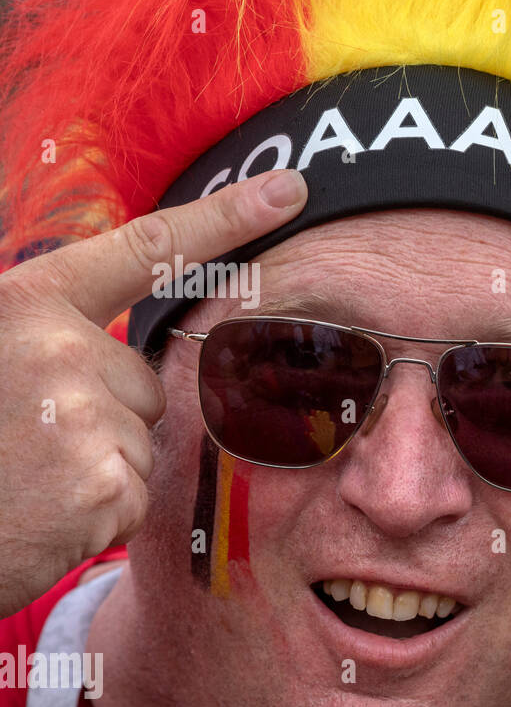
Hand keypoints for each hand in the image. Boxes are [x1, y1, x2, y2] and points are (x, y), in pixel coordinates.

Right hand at [0, 169, 306, 614]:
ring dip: (100, 469)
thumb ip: (54, 338)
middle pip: (146, 380)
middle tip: (29, 445)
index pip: (147, 248)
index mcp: (27, 303)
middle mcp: (60, 347)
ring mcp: (84, 414)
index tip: (288, 190)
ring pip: (143, 442)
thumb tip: (124, 356)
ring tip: (28, 481)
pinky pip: (135, 496)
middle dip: (108, 417)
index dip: (225, 217)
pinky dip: (98, 516)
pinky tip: (43, 516)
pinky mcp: (102, 482)